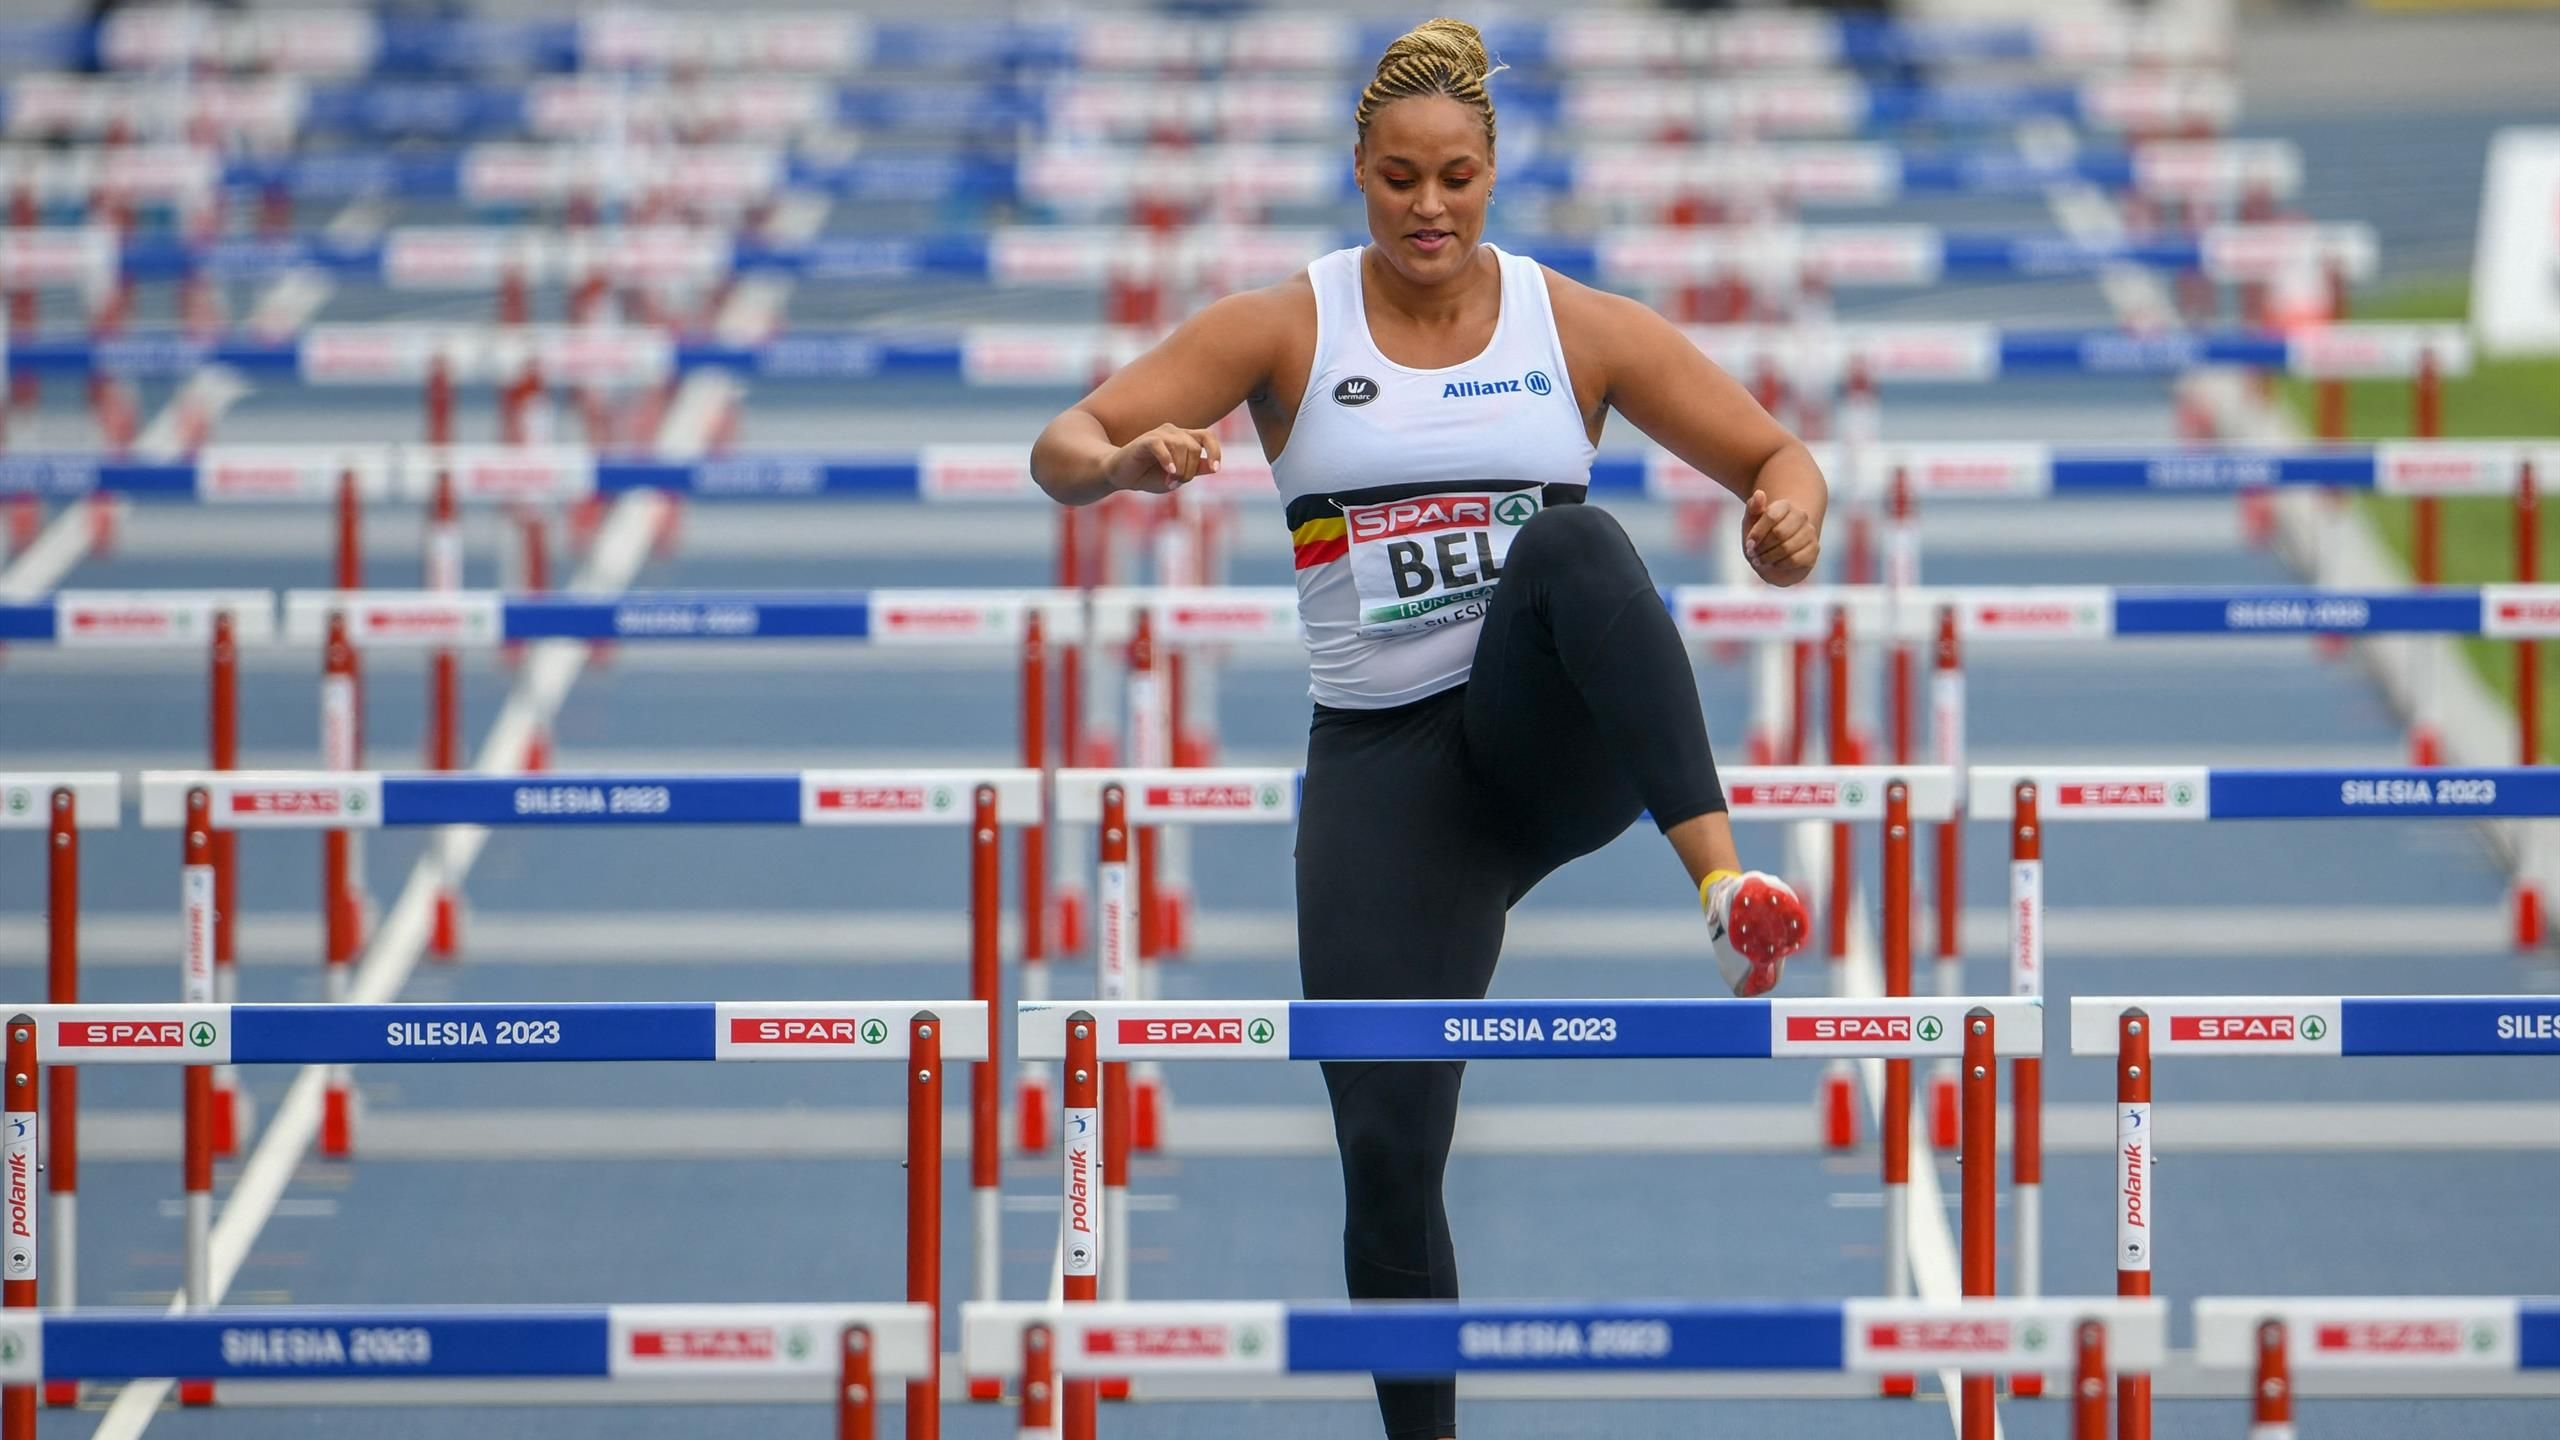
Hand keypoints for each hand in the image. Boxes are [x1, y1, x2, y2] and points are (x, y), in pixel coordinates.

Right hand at [1105, 423, 1222, 494]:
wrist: (1120, 476)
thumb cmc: (1148, 476)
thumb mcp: (1176, 477)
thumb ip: (1194, 471)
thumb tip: (1214, 467)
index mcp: (1183, 439)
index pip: (1207, 436)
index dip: (1214, 451)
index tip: (1215, 469)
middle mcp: (1174, 432)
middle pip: (1194, 448)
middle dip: (1189, 470)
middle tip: (1175, 484)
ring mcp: (1159, 434)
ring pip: (1181, 446)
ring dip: (1179, 469)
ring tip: (1168, 482)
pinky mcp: (1146, 440)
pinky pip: (1162, 445)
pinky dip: (1167, 460)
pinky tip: (1168, 472)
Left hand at [1743, 489, 1817, 585]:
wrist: (1775, 553)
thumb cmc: (1761, 535)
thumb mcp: (1751, 522)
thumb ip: (1753, 508)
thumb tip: (1759, 493)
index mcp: (1784, 505)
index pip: (1771, 516)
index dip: (1757, 533)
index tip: (1749, 543)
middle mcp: (1801, 516)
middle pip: (1779, 533)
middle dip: (1762, 547)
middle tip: (1753, 554)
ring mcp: (1809, 532)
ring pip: (1787, 548)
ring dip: (1769, 557)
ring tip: (1760, 560)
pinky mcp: (1814, 549)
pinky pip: (1796, 559)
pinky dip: (1781, 564)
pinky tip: (1774, 563)